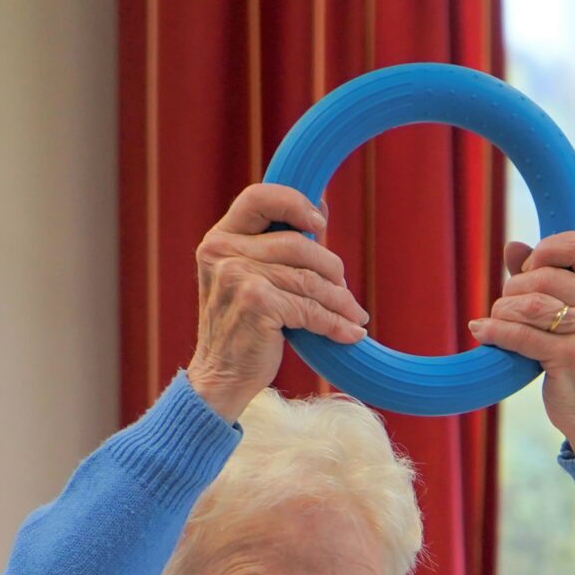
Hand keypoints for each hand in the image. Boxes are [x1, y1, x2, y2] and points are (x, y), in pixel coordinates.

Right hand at [187, 184, 369, 419]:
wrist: (220, 376)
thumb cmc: (243, 326)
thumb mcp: (248, 277)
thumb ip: (274, 246)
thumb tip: (320, 207)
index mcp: (219, 239)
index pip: (257, 198)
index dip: (294, 202)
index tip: (321, 222)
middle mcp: (223, 252)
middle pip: (298, 244)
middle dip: (331, 269)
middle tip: (344, 292)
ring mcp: (237, 276)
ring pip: (309, 279)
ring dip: (340, 301)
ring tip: (355, 315)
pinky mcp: (256, 303)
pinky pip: (310, 308)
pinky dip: (336, 324)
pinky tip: (351, 333)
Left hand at [468, 233, 574, 455]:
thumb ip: (547, 277)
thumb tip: (514, 247)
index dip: (548, 249)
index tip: (530, 267)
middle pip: (546, 275)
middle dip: (515, 287)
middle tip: (508, 305)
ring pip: (530, 303)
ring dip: (503, 309)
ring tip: (497, 319)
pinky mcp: (572, 359)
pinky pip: (521, 335)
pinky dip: (495, 331)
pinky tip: (483, 331)